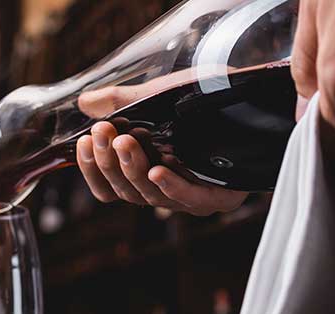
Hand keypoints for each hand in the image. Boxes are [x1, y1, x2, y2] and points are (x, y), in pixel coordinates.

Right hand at [74, 73, 246, 216]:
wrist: (252, 93)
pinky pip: (190, 198)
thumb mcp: (156, 96)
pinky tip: (156, 171)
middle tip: (100, 134)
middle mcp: (166, 191)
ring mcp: (192, 197)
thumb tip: (85, 103)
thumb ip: (120, 102)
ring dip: (132, 168)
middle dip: (109, 162)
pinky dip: (170, 186)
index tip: (82, 143)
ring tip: (123, 141)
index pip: (109, 187)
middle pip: (126, 191)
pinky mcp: (220, 197)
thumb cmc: (203, 97)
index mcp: (146, 171)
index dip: (92, 170)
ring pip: (151, 196)